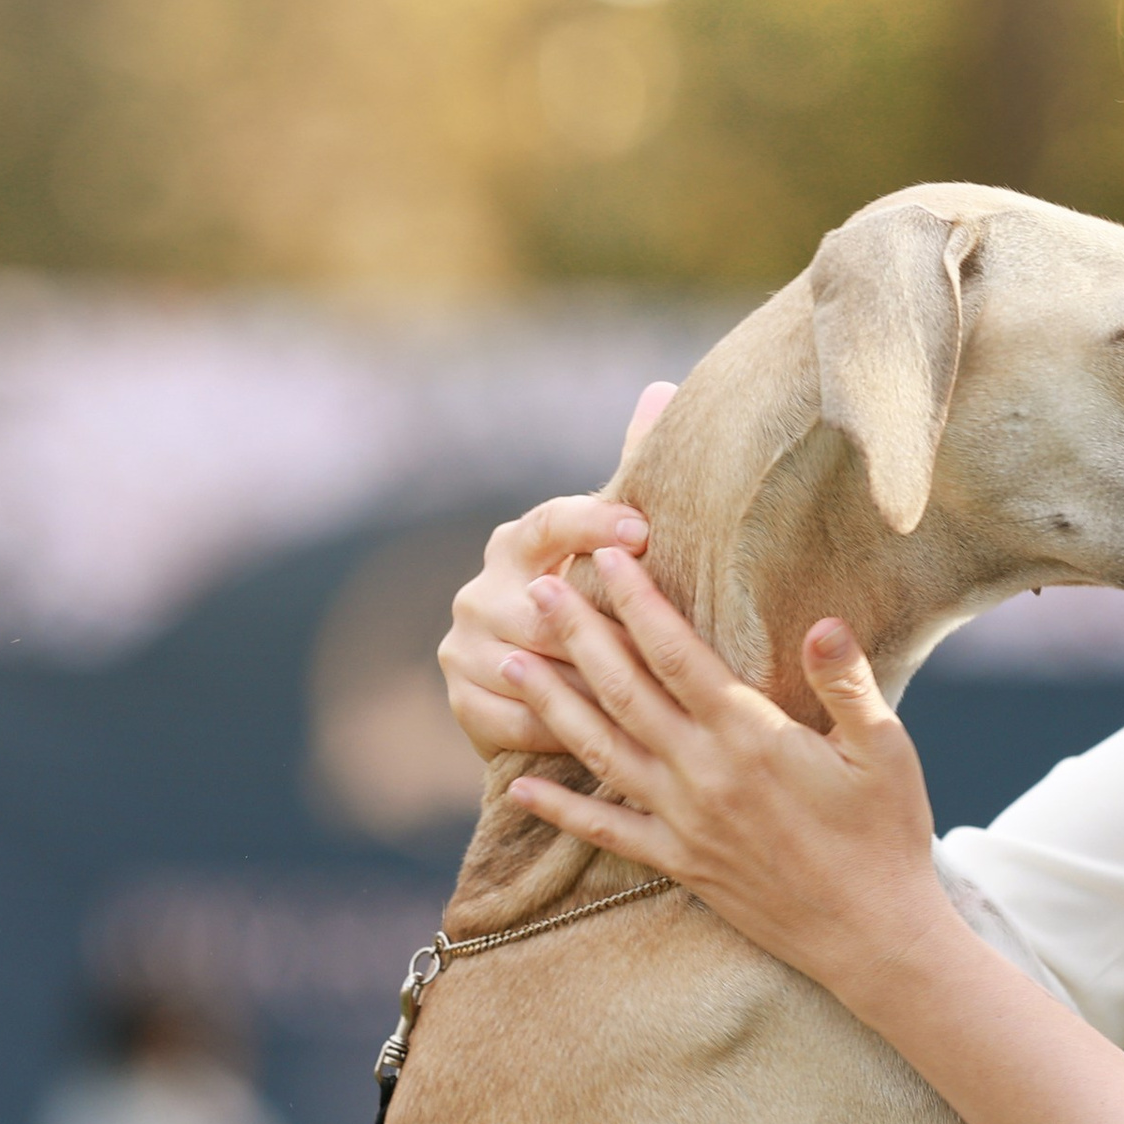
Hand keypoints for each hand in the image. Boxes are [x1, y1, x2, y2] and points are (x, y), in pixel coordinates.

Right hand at [436, 381, 676, 759]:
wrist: (556, 687)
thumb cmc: (604, 604)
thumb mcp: (619, 545)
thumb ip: (636, 472)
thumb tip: (662, 388)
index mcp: (520, 542)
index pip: (552, 522)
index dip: (594, 525)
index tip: (644, 532)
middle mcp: (481, 589)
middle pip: (545, 609)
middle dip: (605, 631)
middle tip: (662, 646)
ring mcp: (464, 646)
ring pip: (533, 667)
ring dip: (588, 685)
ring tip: (645, 697)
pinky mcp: (462, 701)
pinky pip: (514, 718)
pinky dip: (560, 728)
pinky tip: (604, 734)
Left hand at [500, 548, 952, 1005]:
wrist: (873, 935)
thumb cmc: (888, 836)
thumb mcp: (887, 752)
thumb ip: (847, 685)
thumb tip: (822, 621)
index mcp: (752, 737)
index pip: (678, 654)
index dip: (638, 602)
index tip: (606, 558)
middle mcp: (705, 774)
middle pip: (624, 690)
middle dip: (577, 634)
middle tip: (536, 589)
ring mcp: (685, 822)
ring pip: (601, 750)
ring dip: (551, 704)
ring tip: (509, 662)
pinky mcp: (681, 863)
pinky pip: (607, 830)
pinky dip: (560, 809)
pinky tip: (520, 788)